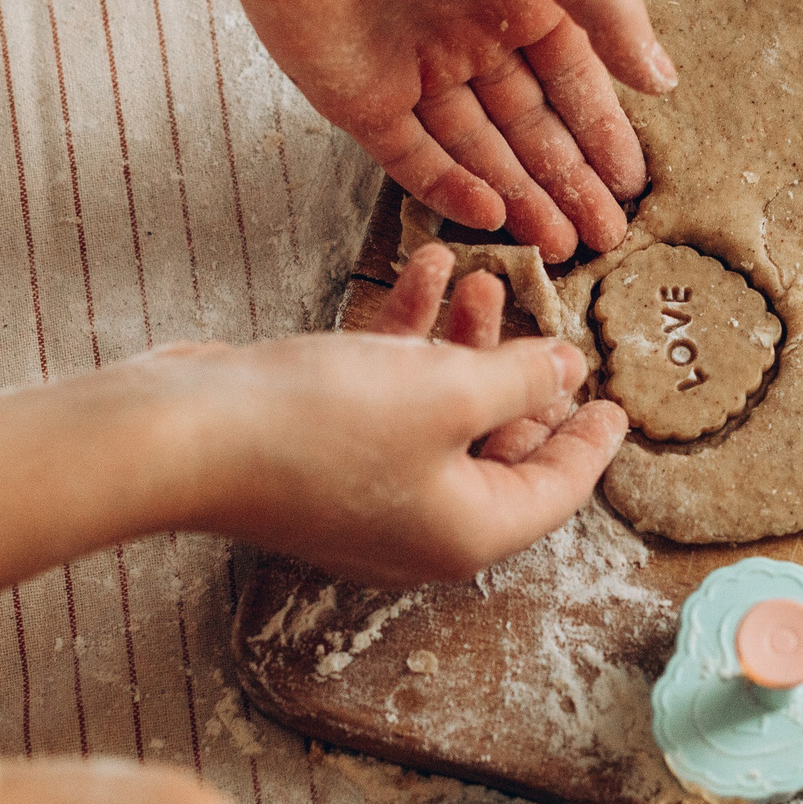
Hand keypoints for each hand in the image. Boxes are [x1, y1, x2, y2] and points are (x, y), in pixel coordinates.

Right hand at [151, 242, 623, 584]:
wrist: (186, 434)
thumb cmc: (321, 424)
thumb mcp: (450, 390)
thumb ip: (520, 378)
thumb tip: (567, 372)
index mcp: (469, 532)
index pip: (558, 491)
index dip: (591, 440)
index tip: (616, 404)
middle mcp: (422, 524)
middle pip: (502, 451)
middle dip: (524, 379)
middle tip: (549, 329)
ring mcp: (367, 491)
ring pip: (442, 413)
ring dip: (466, 343)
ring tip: (483, 277)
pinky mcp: (320, 453)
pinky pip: (386, 397)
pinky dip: (407, 341)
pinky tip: (421, 271)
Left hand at [220, 0, 675, 262]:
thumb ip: (611, 8)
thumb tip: (661, 80)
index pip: (573, 76)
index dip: (603, 130)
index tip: (633, 183)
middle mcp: (469, 36)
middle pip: (531, 124)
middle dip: (572, 180)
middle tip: (609, 237)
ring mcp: (414, 72)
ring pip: (480, 151)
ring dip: (524, 197)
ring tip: (566, 248)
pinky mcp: (361, 102)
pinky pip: (416, 160)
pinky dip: (454, 191)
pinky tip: (495, 219)